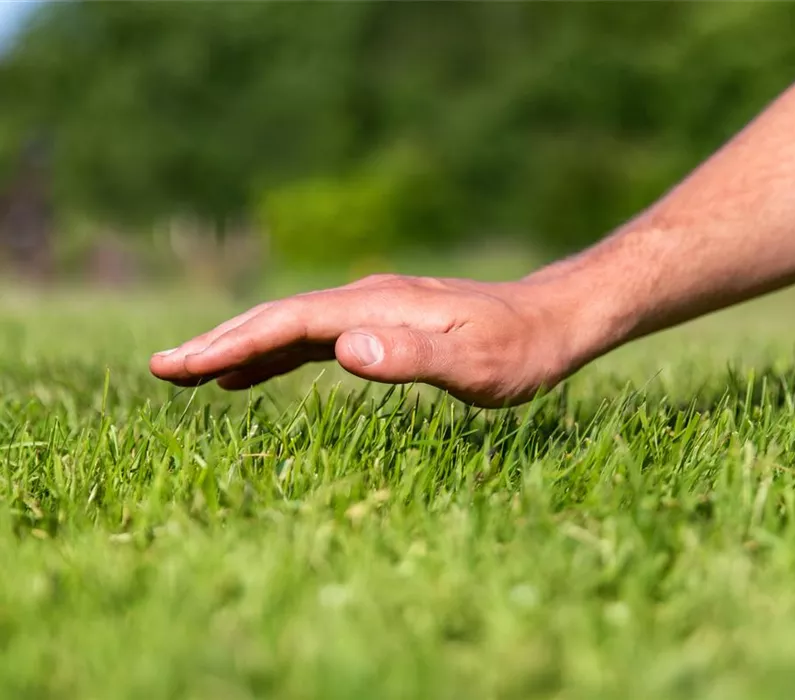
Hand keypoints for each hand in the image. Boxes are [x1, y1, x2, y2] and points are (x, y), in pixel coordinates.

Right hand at [149, 273, 595, 407]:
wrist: (553, 319)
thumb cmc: (521, 350)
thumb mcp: (478, 363)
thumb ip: (413, 357)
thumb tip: (342, 350)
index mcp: (376, 308)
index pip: (287, 324)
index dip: (231, 345)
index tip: (180, 367)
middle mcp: (365, 300)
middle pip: (275, 318)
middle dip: (217, 343)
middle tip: (160, 368)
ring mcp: (371, 310)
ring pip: (288, 327)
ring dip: (238, 347)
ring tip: (189, 372)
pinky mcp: (380, 324)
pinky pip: (312, 338)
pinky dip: (274, 354)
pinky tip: (253, 372)